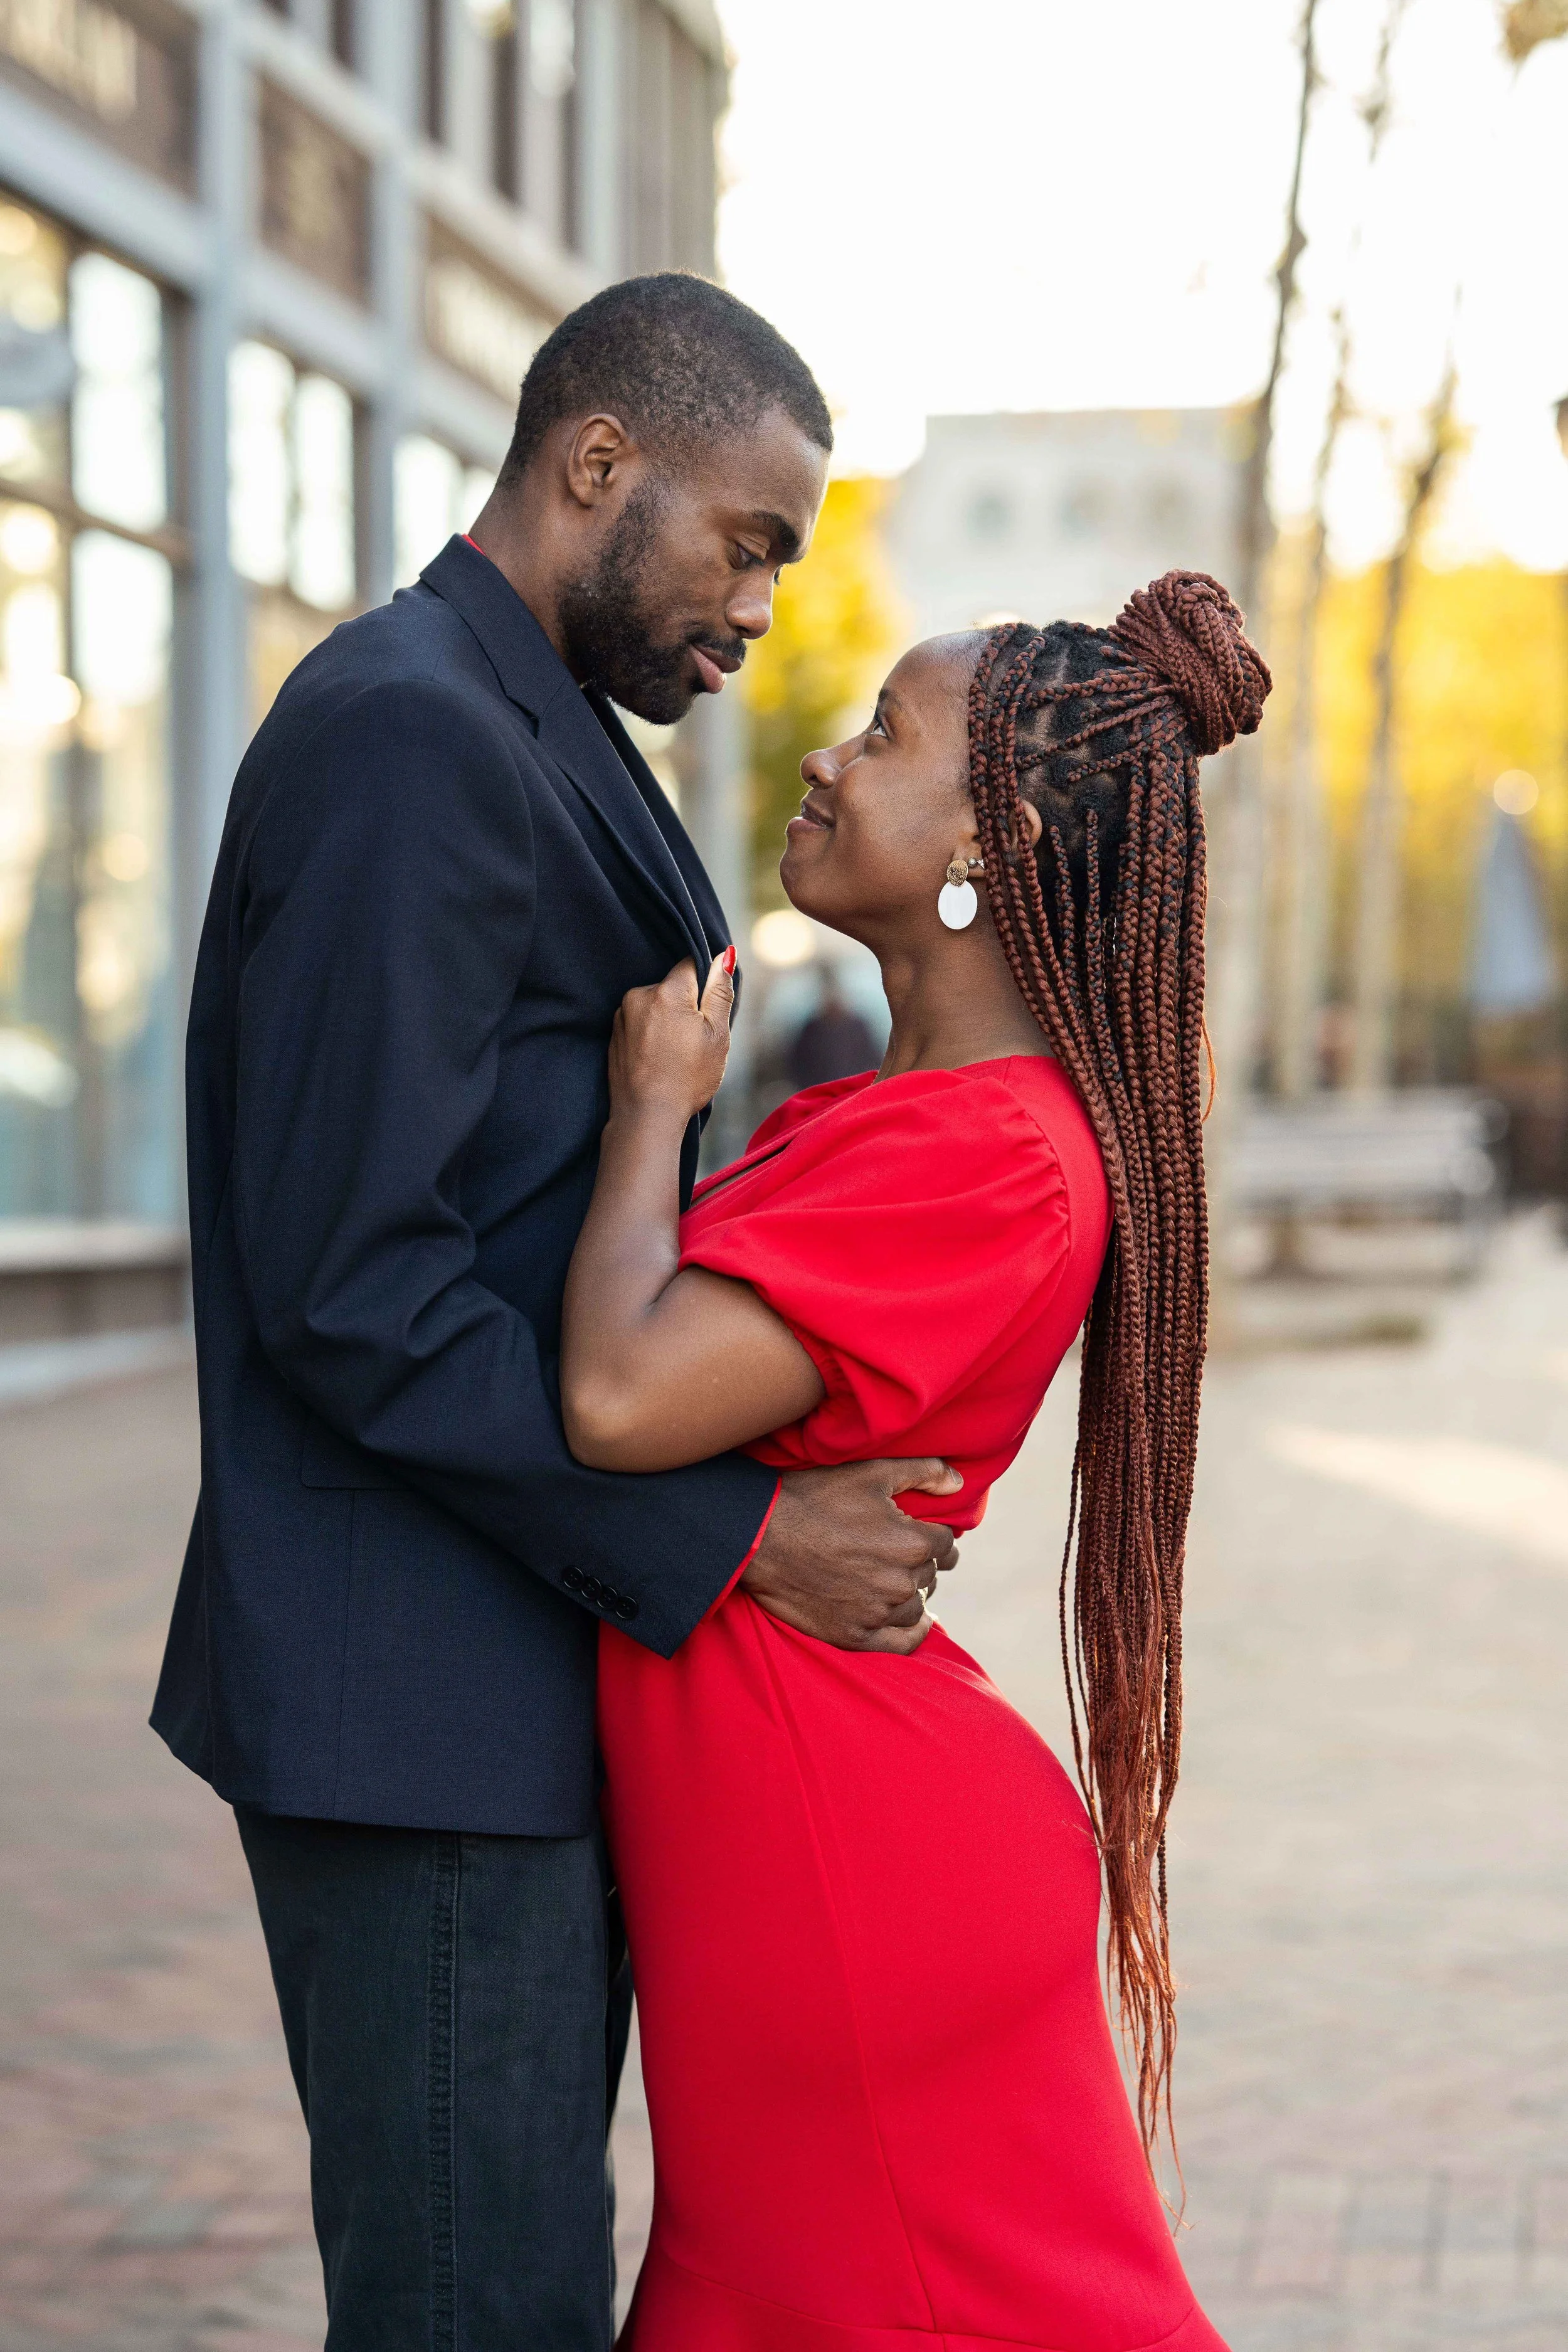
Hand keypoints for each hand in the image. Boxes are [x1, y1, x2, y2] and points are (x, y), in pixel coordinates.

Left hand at [608, 952, 733, 1122]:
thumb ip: (720, 991)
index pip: (691, 964)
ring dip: (669, 1020)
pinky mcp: (614, 1035)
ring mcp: (622, 1016)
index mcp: (666, 992)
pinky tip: (660, 1059)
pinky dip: (652, 1034)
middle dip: (687, 1005)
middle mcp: (638, 996)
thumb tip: (723, 956)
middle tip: (695, 1040)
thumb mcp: (716, 1035)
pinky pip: (641, 1022)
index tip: (709, 1010)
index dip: (706, 984)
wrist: (646, 1117)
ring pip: (656, 1005)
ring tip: (676, 1054)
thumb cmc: (687, 1079)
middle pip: (672, 987)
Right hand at [741, 1458, 964, 1655]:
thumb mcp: (870, 1472)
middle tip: (895, 1552)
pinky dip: (911, 1633)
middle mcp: (900, 1583)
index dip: (935, 1536)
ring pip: (916, 1608)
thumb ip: (923, 1472)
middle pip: (929, 1575)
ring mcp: (877, 1613)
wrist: (759, 1536)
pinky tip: (913, 1623)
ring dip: (911, 1594)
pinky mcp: (854, 1636)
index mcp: (912, 1543)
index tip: (922, 1533)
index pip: (946, 1545)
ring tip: (894, 1581)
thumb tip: (960, 1484)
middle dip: (918, 1562)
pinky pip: (901, 1643)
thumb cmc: (814, 1498)